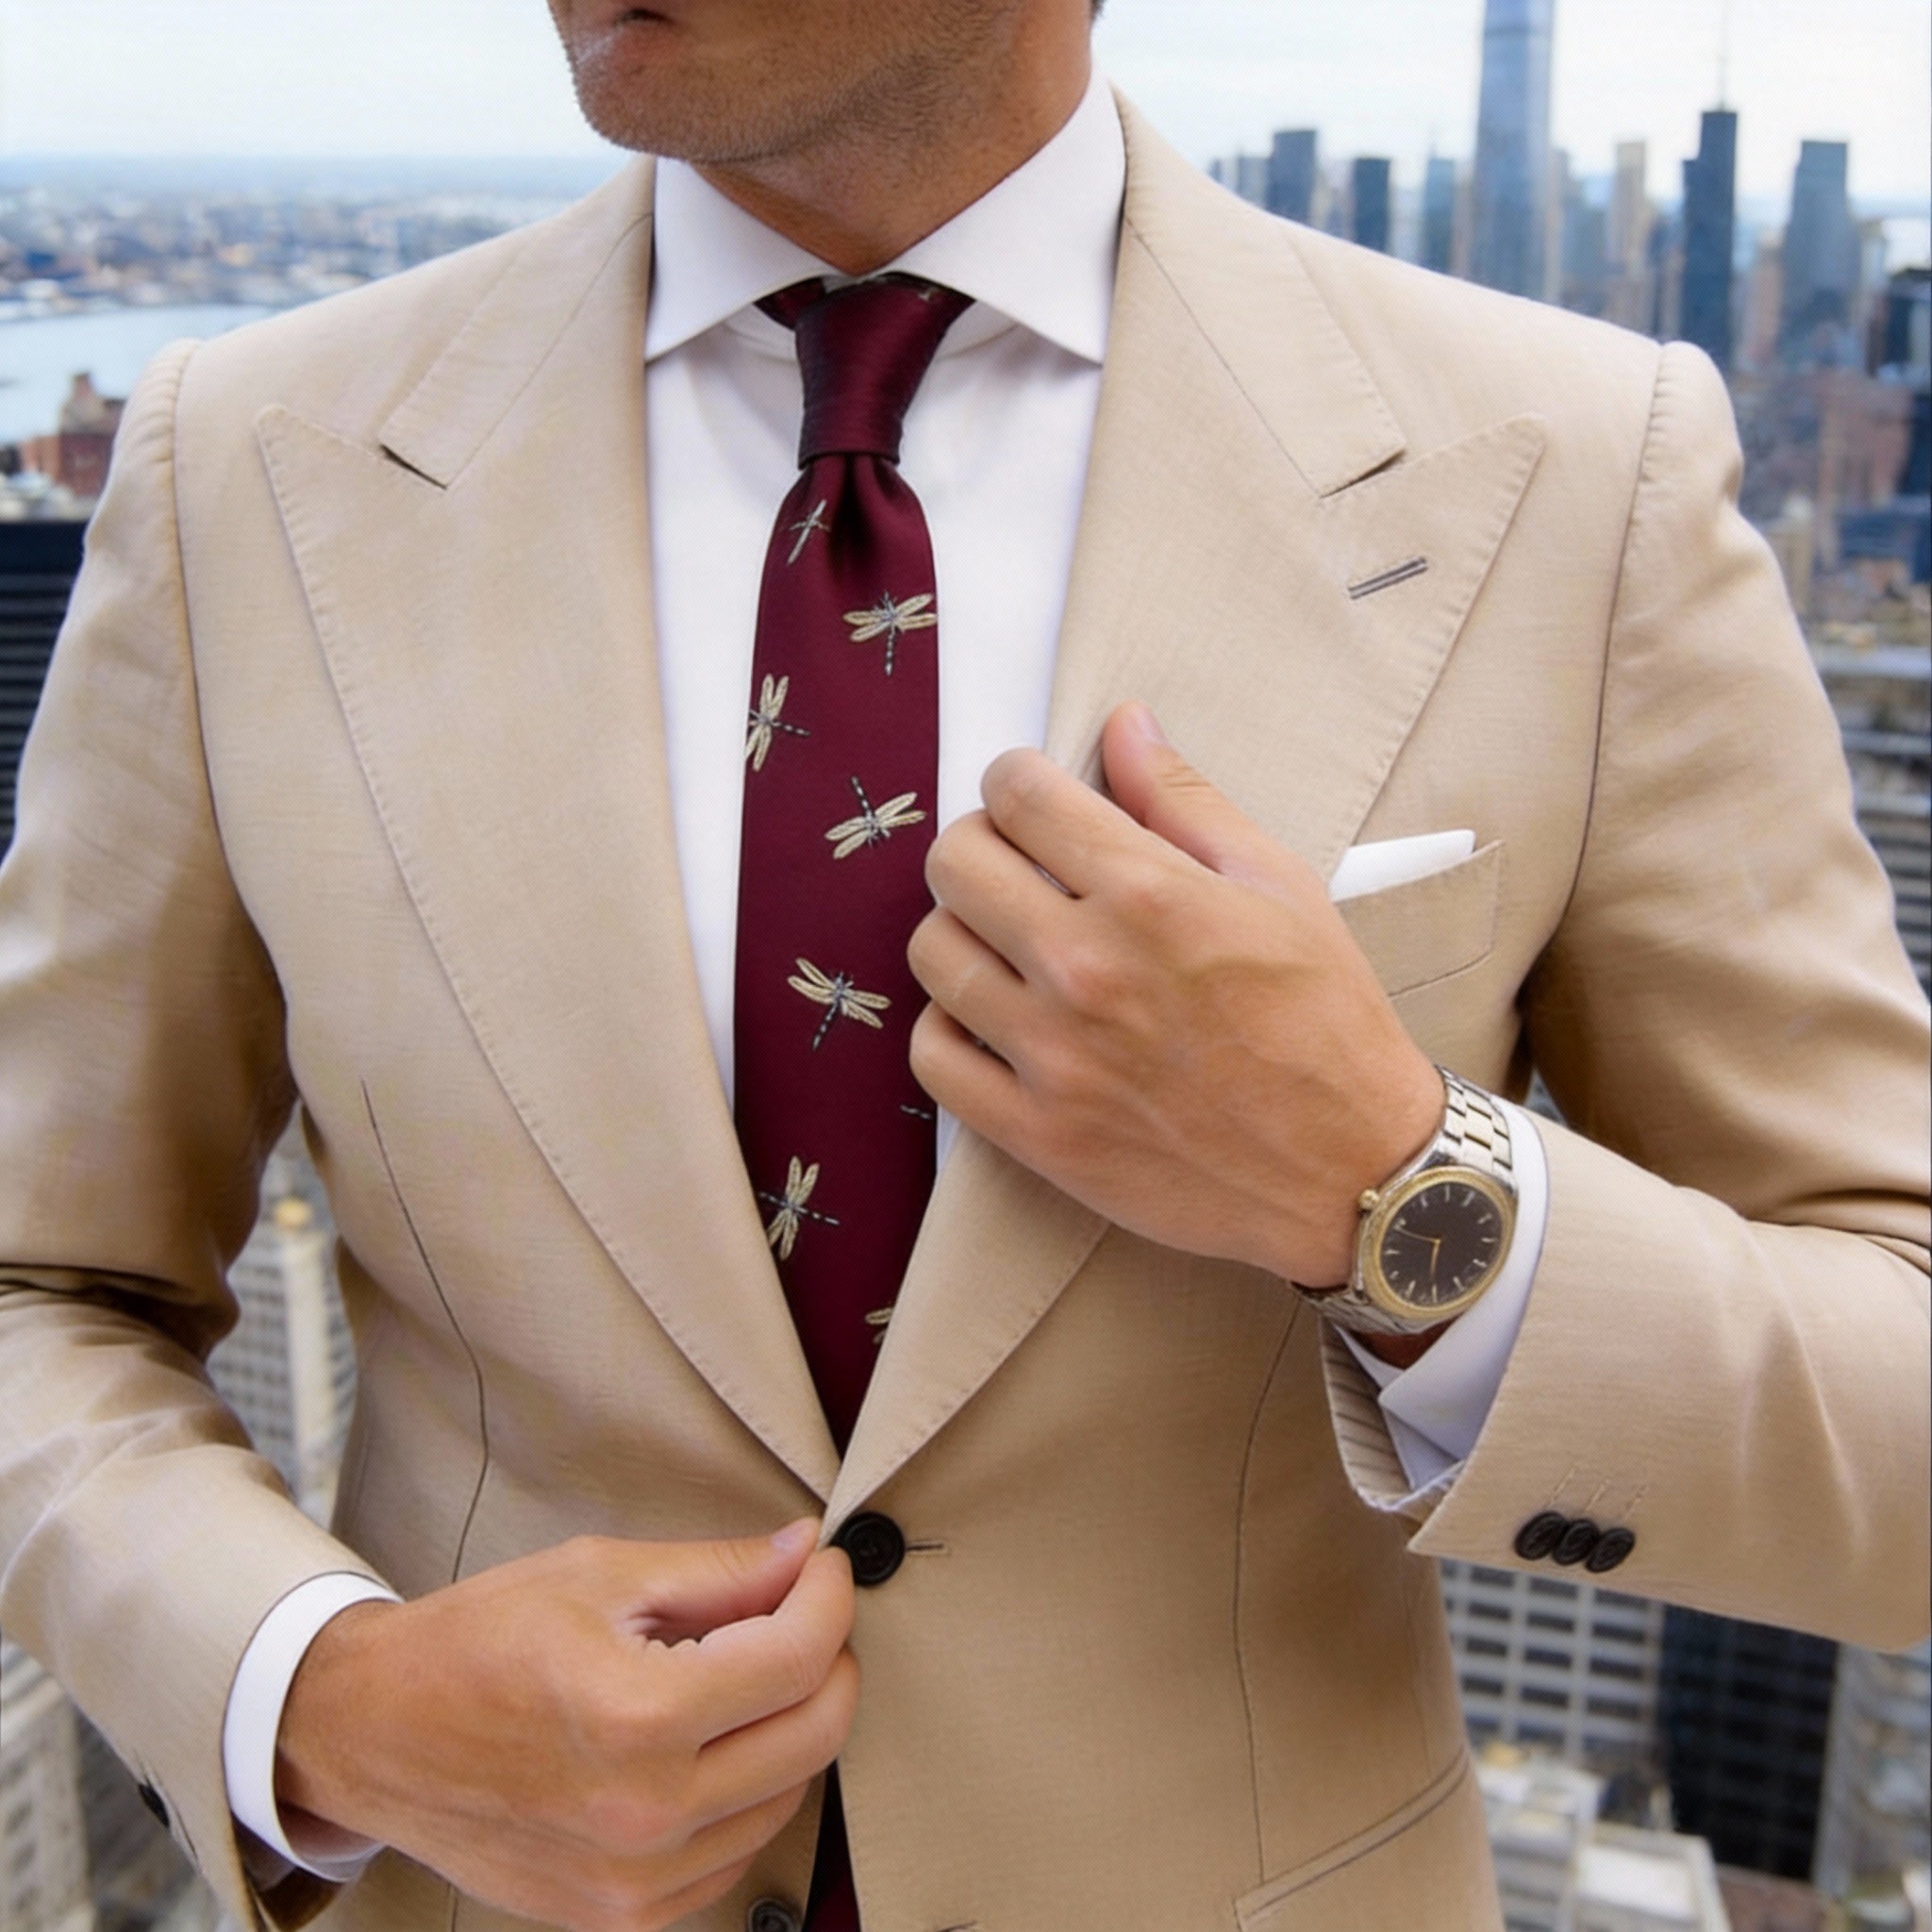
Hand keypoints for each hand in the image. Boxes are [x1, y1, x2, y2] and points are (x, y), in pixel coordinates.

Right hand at [275, 1522, 857, 1931]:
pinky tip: (716, 1742)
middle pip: (814, 1733)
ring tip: (748, 1672)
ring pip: (788, 1795)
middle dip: (829, 1657)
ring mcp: (633, 1880)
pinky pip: (737, 1854)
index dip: (828, 1596)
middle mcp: (643, 1814)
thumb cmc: (478, 1641)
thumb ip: (719, 1571)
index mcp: (636, 1717)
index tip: (824, 1567)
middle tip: (803, 1610)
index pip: (797, 1657)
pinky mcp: (620, 1916)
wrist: (376, 1732)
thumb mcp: (600, 1575)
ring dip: (794, 1725)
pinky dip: (752, 1792)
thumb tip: (807, 1553)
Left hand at [907, 702, 1443, 1289]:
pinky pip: (934, 1057)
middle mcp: (1088, 968)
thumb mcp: (1279, 885)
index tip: (1031, 797)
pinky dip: (949, 1027)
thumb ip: (1186, 799)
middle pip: (955, 863)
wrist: (1351, 1168)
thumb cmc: (1326, 1019)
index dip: (1016, 779)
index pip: (1019, 795)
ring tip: (1006, 942)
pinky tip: (993, 1018)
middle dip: (979, 844)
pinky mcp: (1038, 1133)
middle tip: (1017, 866)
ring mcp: (1055, 1056)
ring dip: (960, 930)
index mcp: (1149, 894)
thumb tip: (1123, 722)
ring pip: (933, 952)